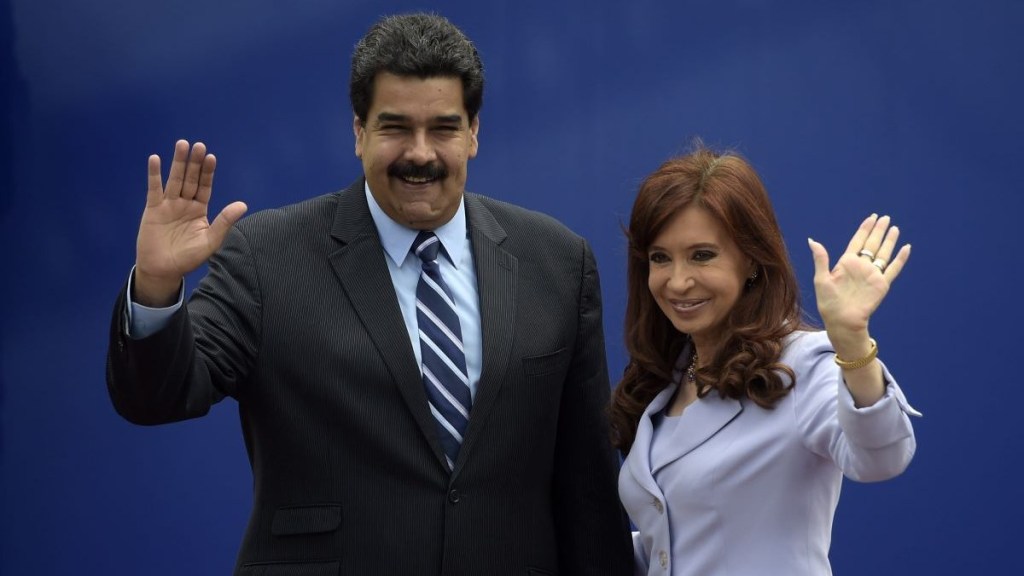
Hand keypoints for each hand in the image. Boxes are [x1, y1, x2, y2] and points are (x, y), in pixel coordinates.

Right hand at [134, 140, 247, 305]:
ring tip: (182, 144)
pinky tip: (155, 159)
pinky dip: (154, 174)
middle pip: (191, 179)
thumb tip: (243, 204)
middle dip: (195, 162)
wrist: (163, 270)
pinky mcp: (153, 209)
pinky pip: (154, 189)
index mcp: (200, 210)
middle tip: (198, 145)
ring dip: (178, 162)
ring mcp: (168, 205)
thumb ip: (225, 221)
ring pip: (175, 180)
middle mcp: (185, 204)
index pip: (205, 186)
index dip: (208, 172)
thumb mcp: (210, 241)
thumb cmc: (188, 258)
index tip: (211, 157)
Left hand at [807, 214, 910, 355]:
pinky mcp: (882, 284)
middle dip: (878, 230)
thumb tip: (812, 240)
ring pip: (884, 253)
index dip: (864, 229)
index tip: (871, 218)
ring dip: (889, 241)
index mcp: (846, 263)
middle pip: (872, 244)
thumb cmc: (828, 302)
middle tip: (884, 217)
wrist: (842, 320)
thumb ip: (821, 258)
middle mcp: (861, 267)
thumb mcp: (821, 278)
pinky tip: (906, 248)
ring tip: (894, 228)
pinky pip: (894, 269)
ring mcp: (872, 275)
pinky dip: (900, 258)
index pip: (857, 241)